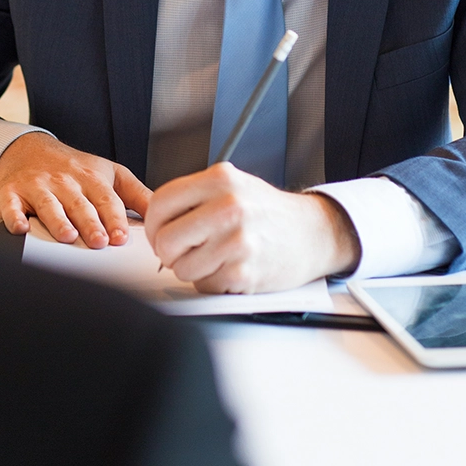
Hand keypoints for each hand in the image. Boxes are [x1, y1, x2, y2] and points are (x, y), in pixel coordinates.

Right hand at [0, 133, 150, 247]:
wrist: (29, 150)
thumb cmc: (74, 169)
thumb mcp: (110, 174)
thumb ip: (137, 195)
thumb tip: (162, 214)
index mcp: (91, 178)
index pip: (106, 200)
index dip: (114, 219)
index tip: (120, 238)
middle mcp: (64, 182)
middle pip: (79, 204)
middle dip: (90, 223)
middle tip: (99, 242)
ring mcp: (37, 186)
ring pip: (48, 204)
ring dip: (57, 220)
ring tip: (67, 236)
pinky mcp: (10, 194)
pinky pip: (11, 206)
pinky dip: (14, 217)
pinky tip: (20, 228)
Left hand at [145, 163, 360, 292]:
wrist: (312, 233)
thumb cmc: (268, 213)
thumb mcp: (233, 186)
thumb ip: (194, 196)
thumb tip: (154, 218)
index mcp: (220, 179)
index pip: (161, 203)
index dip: (153, 224)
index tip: (160, 232)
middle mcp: (228, 206)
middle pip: (165, 239)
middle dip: (169, 251)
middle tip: (183, 251)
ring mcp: (237, 240)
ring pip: (181, 267)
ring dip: (191, 269)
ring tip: (213, 258)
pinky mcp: (244, 272)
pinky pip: (204, 285)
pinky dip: (212, 282)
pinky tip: (229, 268)